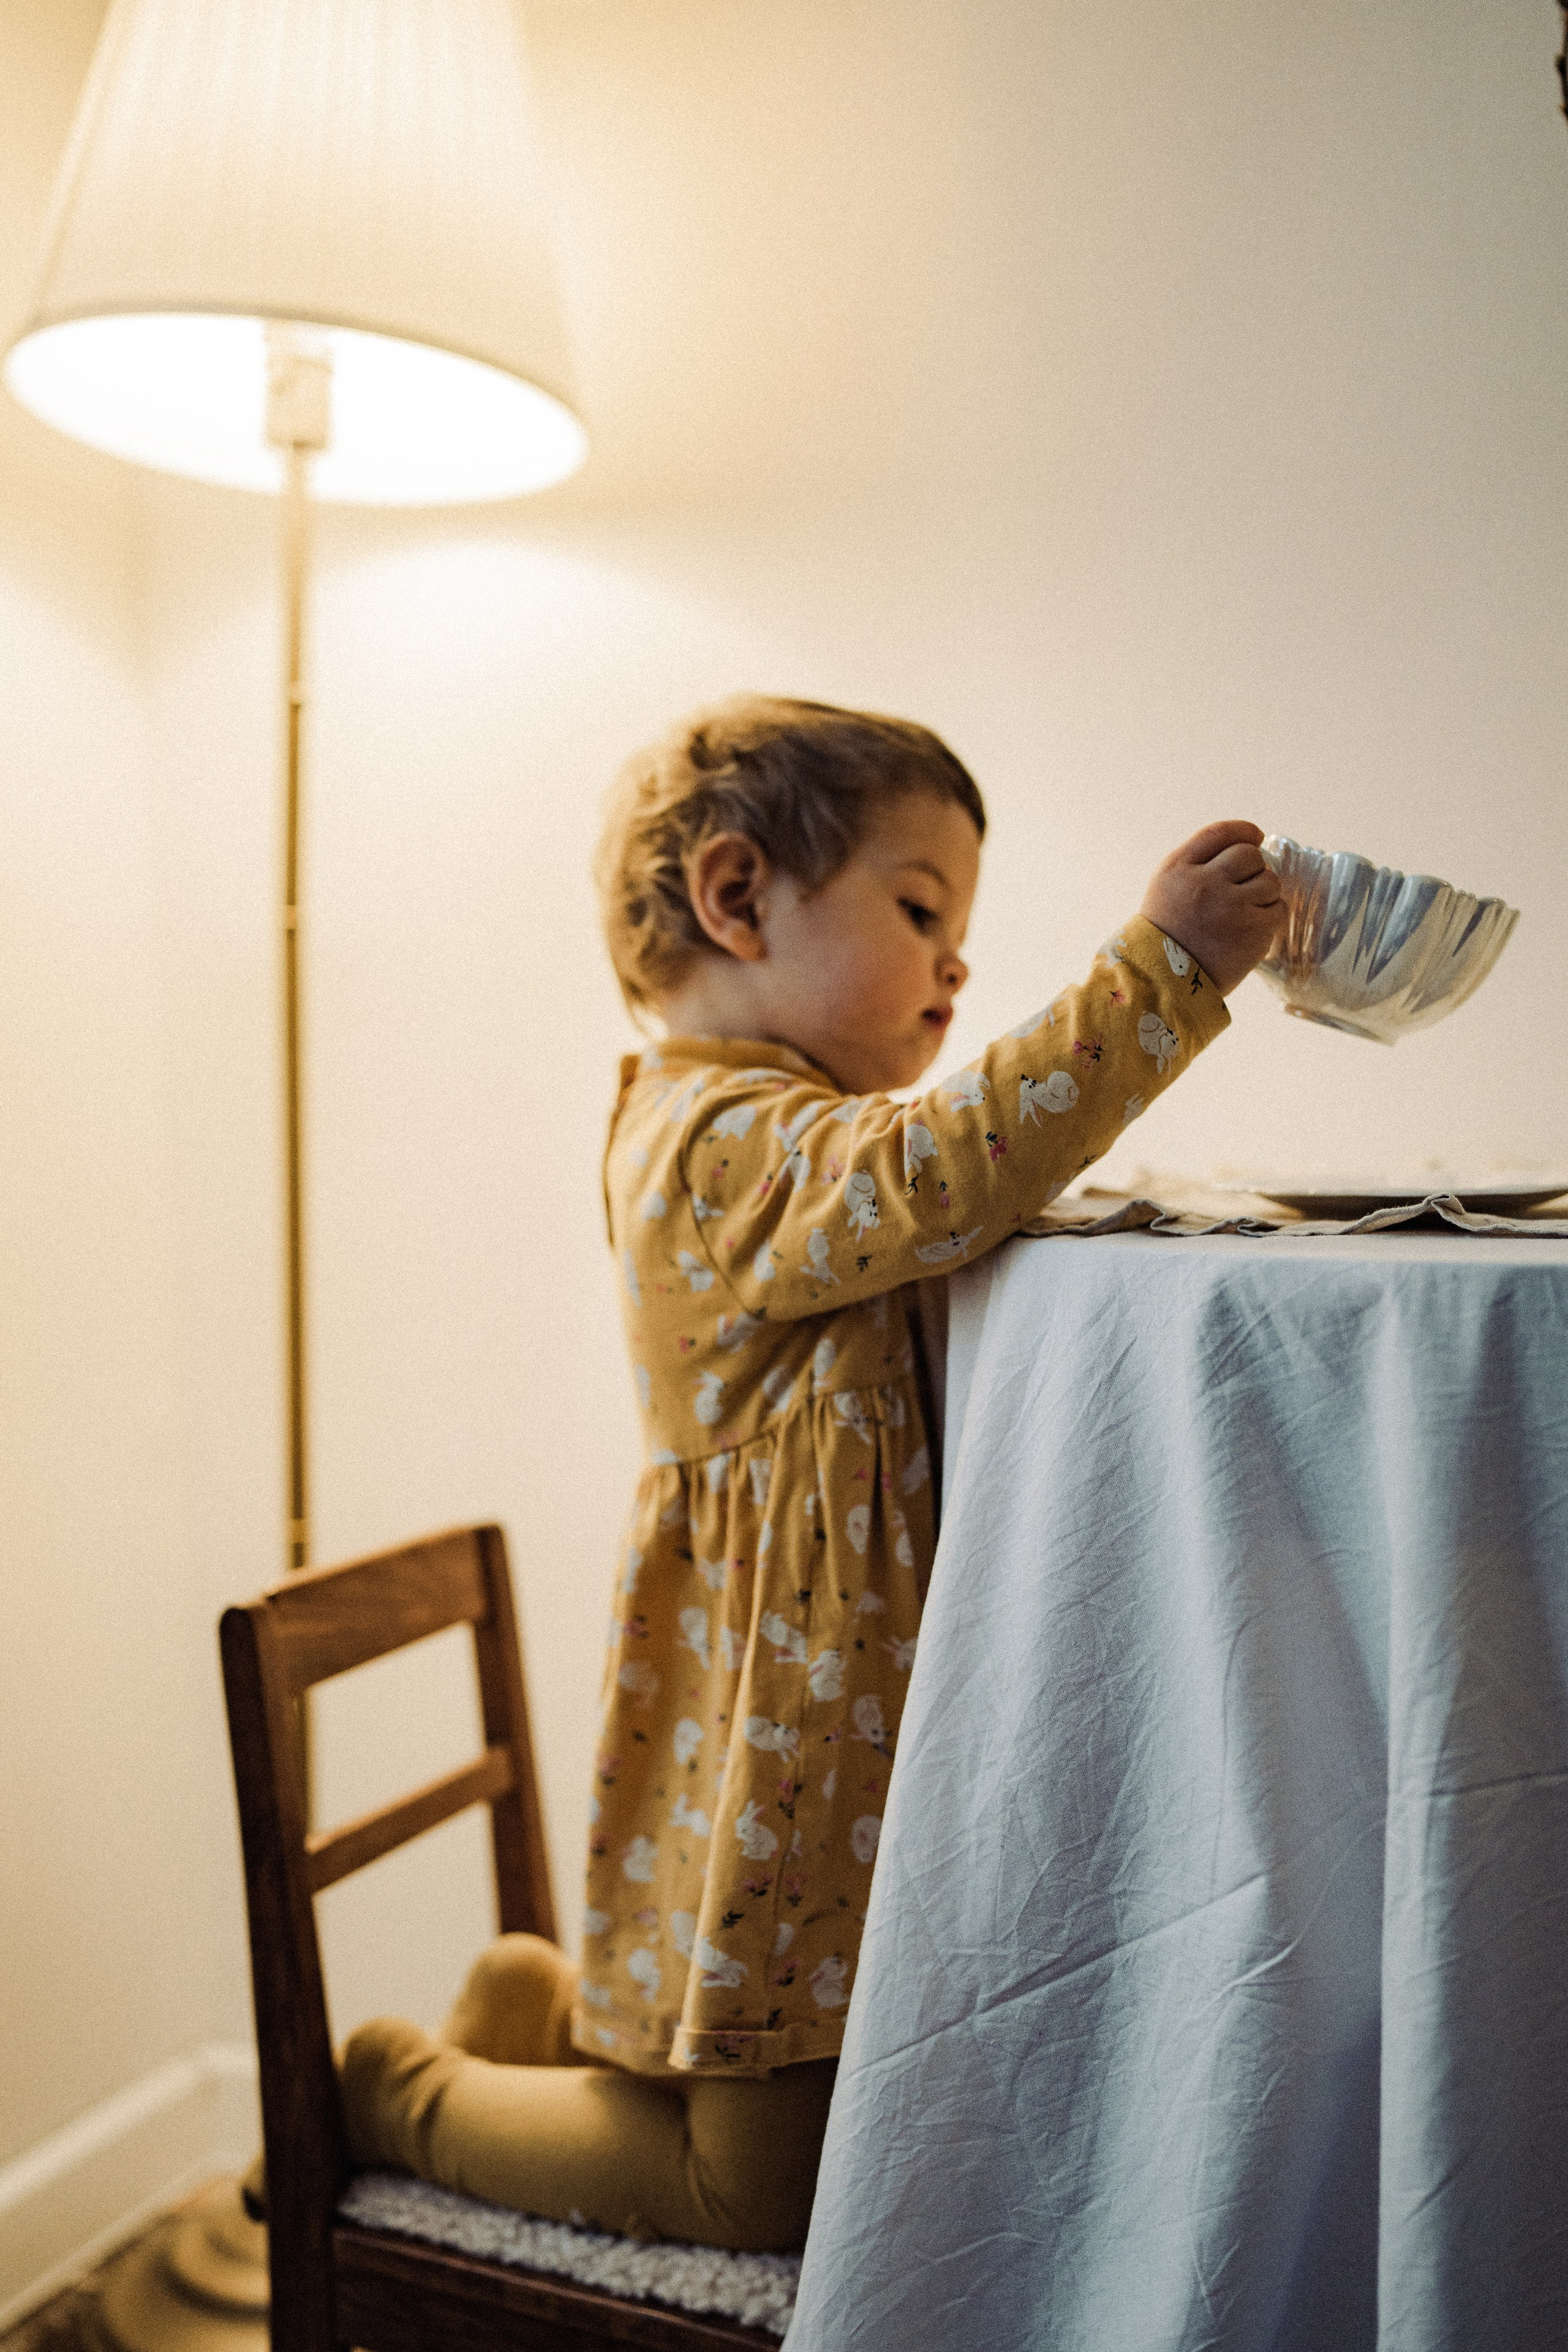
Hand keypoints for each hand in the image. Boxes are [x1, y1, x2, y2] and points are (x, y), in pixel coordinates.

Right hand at [1139, 822, 1282, 995]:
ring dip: (1263, 893)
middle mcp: (1205, 883)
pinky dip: (1270, 917)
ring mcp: (1231, 907)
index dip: (1244, 831)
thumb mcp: (1167, 886)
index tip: (1255, 837)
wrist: (1162, 982)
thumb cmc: (1167, 933)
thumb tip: (1250, 843)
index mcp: (1179, 868)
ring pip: (1270, 881)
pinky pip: (1279, 910)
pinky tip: (1251, 929)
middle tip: (1242, 890)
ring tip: (1244, 912)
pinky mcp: (1253, 931)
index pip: (1220, 833)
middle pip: (1250, 855)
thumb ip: (1200, 862)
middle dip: (1253, 869)